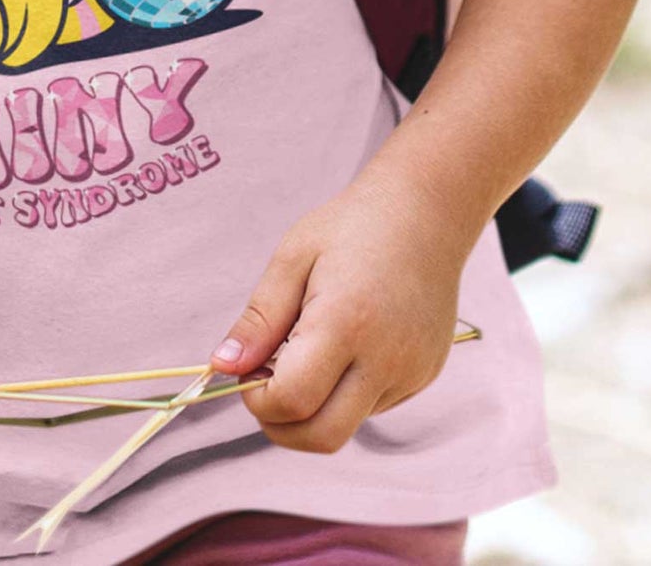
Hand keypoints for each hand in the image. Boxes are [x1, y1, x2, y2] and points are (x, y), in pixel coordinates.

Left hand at [210, 180, 472, 453]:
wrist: (426, 213)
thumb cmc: (351, 226)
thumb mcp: (292, 258)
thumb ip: (259, 319)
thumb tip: (224, 366)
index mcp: (345, 323)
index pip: (292, 402)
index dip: (257, 400)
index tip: (245, 371)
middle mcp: (385, 359)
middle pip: (322, 437)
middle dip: (280, 425)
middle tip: (264, 382)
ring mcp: (410, 373)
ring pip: (348, 424)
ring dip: (315, 405)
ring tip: (308, 346)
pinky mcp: (425, 377)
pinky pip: (373, 406)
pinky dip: (346, 392)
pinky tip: (345, 344)